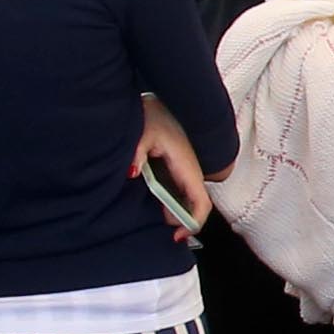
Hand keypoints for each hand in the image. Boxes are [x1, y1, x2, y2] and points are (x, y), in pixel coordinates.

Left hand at [133, 97, 213, 231]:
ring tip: (153, 220)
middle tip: (160, 232)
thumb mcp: (142, 130)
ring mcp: (185, 170)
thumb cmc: (153, 113)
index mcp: (188, 165)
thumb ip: (136, 152)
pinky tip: (154, 204)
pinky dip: (170, 203)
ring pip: (187, 200)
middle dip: (180, 222)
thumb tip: (132, 174)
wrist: (160, 96)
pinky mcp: (177, 168)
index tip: (176, 236)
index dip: (192, 223)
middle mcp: (191, 171)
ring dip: (174, 213)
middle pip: (195, 206)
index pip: (201, 203)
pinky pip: (179, 192)